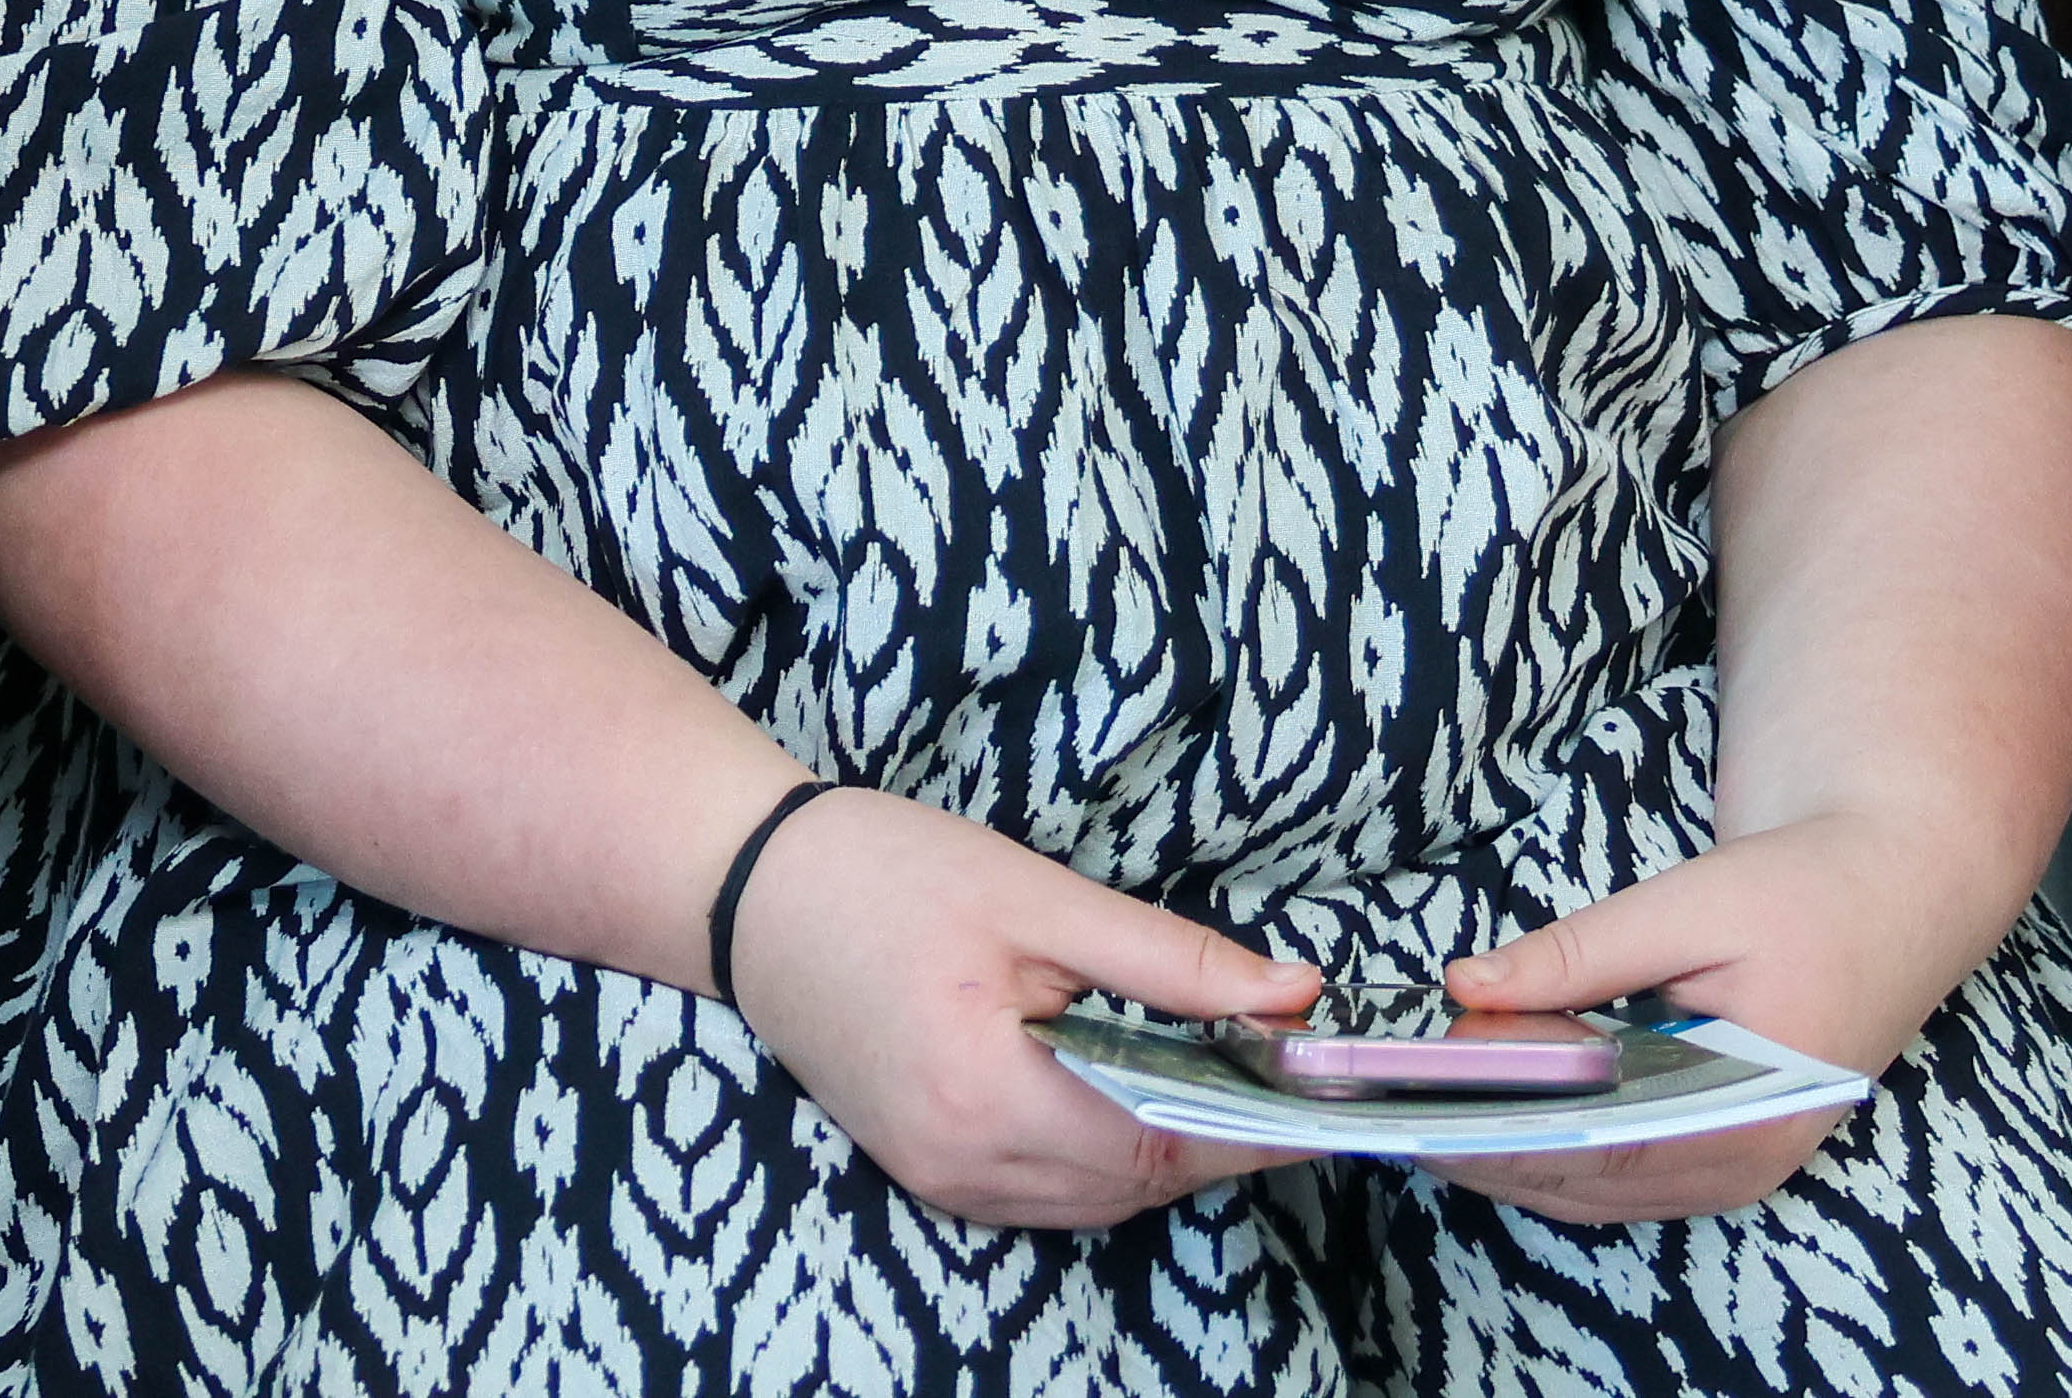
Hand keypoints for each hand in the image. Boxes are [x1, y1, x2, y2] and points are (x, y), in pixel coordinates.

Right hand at [720, 788, 1321, 1232]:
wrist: (746, 890)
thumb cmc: (883, 873)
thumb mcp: (1035, 895)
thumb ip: (1168, 958)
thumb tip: (1293, 995)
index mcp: (991, 1097)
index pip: (1167, 1142)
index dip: (1258, 1124)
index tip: (1325, 1090)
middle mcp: (966, 1164)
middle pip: (1140, 1182)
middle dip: (1219, 1131)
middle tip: (1281, 1062)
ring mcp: (942, 1180)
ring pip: (1102, 1198)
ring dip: (1165, 1147)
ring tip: (1216, 1071)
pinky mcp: (929, 1173)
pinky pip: (1051, 1193)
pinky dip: (1105, 1156)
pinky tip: (1125, 1093)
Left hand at [1435, 809, 1994, 1223]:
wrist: (1896, 887)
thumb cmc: (1806, 892)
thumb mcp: (1688, 906)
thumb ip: (1578, 955)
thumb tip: (1467, 985)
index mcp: (1750, 1108)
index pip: (1601, 1153)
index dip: (1502, 1143)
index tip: (1419, 1122)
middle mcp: (1745, 1159)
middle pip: (1593, 1186)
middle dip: (1490, 1155)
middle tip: (1394, 1117)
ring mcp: (1738, 1164)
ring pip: (1603, 1191)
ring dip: (1517, 1160)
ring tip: (1426, 1115)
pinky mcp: (1725, 1147)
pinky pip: (1626, 1174)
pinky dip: (1558, 1152)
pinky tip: (1497, 1111)